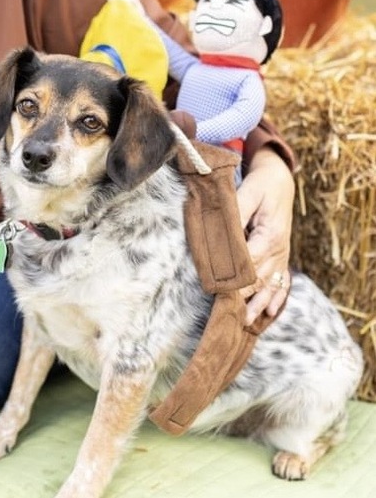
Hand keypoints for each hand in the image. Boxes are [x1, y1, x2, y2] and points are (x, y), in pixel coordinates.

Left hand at [237, 147, 294, 324]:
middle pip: (259, 279)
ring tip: (247, 322)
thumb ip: (236, 213)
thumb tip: (224, 232)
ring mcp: (282, 254)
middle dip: (244, 298)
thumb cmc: (262, 185)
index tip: (219, 292)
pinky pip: (282, 281)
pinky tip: (270, 312)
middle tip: (229, 316)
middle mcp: (278, 249)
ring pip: (270, 284)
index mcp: (270, 235)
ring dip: (259, 304)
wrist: (280, 179)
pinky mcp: (281, 255)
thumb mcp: (249, 193)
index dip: (234, 278)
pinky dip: (277, 297)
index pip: (249, 263)